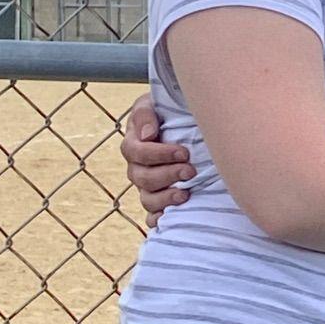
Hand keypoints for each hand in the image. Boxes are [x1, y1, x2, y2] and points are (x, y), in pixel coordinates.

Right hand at [121, 92, 193, 226]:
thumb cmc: (167, 112)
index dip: (159, 154)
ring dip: (165, 199)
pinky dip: (159, 220)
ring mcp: (146, 187)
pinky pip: (152, 218)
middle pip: (142, 178)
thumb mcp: (153, 103)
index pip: (137, 153)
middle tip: (190, 171)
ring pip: (147, 200)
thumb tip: (147, 134)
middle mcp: (137, 168)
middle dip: (167, 175)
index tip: (184, 152)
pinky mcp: (157, 203)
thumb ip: (145, 113)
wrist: (184, 126)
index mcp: (134, 144)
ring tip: (186, 194)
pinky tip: (172, 218)